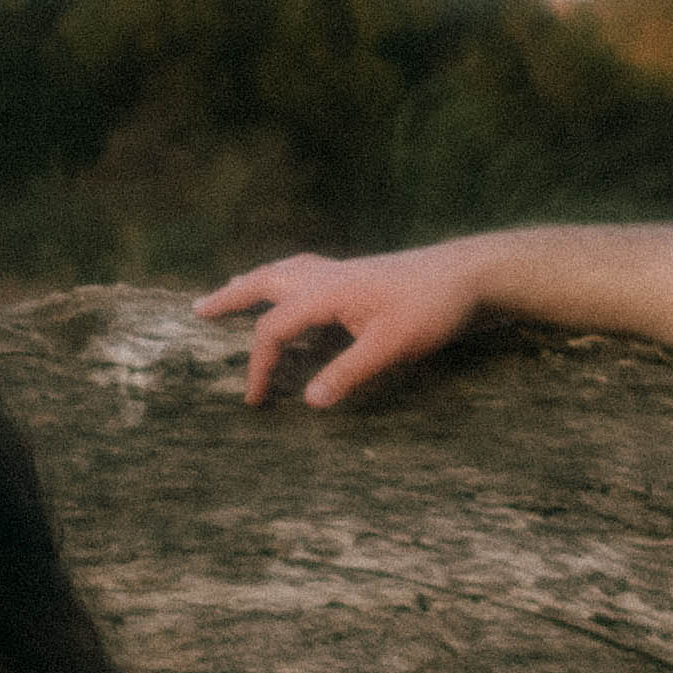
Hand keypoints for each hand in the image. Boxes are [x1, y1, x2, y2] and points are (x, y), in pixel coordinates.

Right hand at [190, 242, 483, 405]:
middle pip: (265, 282)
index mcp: (326, 293)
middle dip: (231, 297)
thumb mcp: (390, 348)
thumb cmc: (432, 309)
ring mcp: (344, 270)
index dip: (259, 367)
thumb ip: (348, 374)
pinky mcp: (361, 272)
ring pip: (286, 270)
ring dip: (256, 280)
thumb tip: (310, 403)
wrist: (472, 274)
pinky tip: (296, 285)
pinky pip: (308, 269)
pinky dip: (287, 276)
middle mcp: (328, 275)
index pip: (274, 330)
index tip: (254, 400)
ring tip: (234, 286)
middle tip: (200, 309)